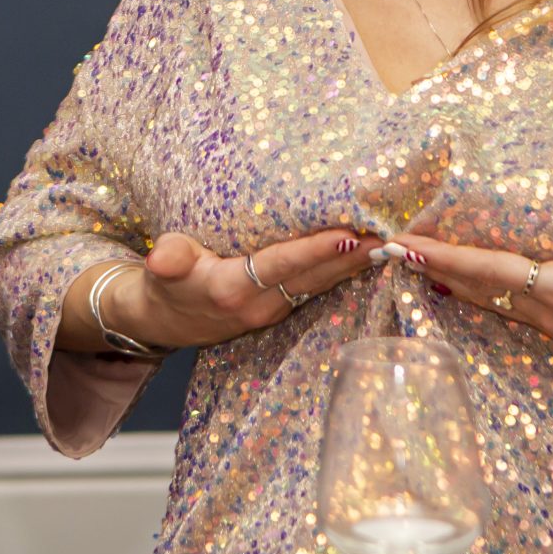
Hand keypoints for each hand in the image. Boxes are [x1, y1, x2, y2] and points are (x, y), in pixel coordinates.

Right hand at [112, 227, 386, 349]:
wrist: (163, 322)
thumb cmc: (164, 286)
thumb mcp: (161, 270)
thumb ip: (168, 260)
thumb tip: (159, 259)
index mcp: (232, 289)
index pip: (281, 265)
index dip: (314, 250)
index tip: (347, 233)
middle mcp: (260, 304)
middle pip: (315, 276)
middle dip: (355, 255)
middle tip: (393, 231)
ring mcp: (274, 310)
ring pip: (323, 283)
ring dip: (358, 264)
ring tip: (393, 240)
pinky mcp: (281, 309)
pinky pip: (318, 288)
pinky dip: (344, 270)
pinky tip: (369, 255)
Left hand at [387, 217, 552, 356]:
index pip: (489, 270)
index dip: (444, 256)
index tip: (403, 244)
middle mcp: (550, 315)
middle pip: (475, 289)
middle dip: (429, 267)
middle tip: (386, 247)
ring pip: (486, 300)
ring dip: (447, 279)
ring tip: (409, 258)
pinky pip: (503, 306)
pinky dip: (473, 288)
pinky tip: (457, 280)